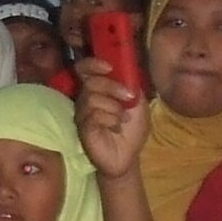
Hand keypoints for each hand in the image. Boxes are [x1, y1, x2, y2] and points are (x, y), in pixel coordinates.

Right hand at [74, 61, 150, 179]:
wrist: (129, 156)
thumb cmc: (131, 130)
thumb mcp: (139, 105)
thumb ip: (132, 87)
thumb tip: (127, 73)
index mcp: (98, 90)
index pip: (84, 69)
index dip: (92, 64)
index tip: (108, 67)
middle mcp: (86, 99)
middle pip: (91, 82)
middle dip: (112, 87)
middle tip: (128, 98)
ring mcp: (83, 115)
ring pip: (92, 99)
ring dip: (114, 107)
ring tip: (123, 118)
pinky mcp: (83, 129)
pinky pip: (93, 116)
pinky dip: (110, 119)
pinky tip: (116, 128)